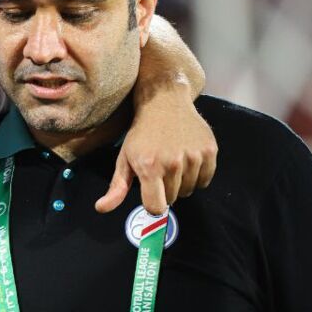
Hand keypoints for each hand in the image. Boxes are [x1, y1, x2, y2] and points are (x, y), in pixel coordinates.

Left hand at [96, 95, 217, 214]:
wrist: (164, 103)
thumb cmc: (141, 134)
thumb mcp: (124, 159)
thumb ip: (116, 187)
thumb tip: (101, 209)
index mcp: (149, 167)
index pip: (156, 207)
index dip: (152, 204)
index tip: (151, 194)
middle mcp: (173, 163)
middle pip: (172, 199)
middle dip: (164, 190)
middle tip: (160, 170)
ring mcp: (194, 157)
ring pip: (189, 190)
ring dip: (181, 183)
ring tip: (173, 162)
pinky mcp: (210, 151)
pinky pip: (205, 180)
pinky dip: (197, 175)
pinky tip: (187, 159)